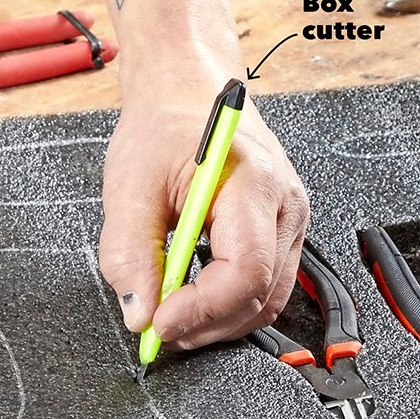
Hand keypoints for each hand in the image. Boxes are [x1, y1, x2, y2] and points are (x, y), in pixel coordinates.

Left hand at [99, 81, 309, 350]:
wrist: (188, 92)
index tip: (159, 321)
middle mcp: (284, 205)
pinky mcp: (281, 230)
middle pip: (262, 296)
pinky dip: (228, 303)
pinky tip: (193, 295)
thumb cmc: (164, 126)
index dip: (202, 309)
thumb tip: (140, 313)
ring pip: (268, 300)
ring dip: (218, 320)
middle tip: (158, 326)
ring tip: (171, 313)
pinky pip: (266, 285)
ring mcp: (290, 219)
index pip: (245, 273)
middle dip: (208, 323)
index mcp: (252, 186)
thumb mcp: (129, 186)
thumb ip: (130, 254)